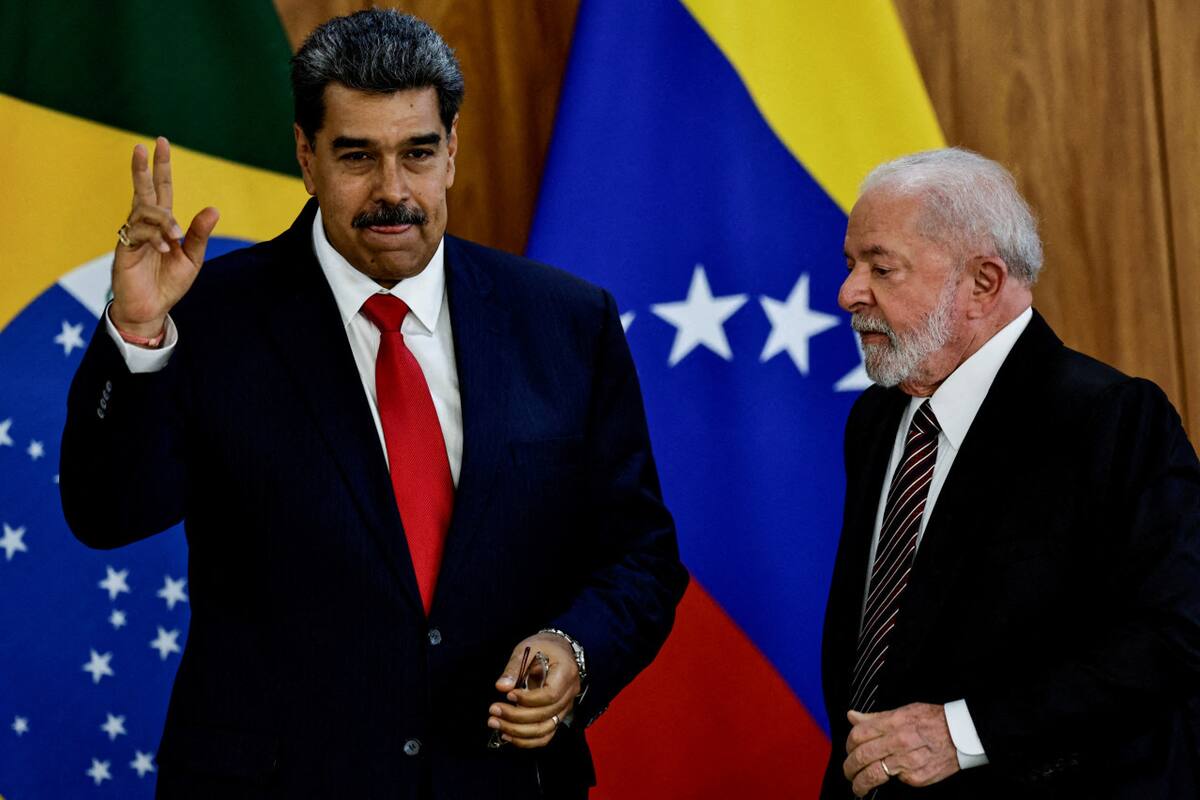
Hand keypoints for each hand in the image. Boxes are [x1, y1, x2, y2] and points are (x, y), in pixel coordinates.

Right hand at [111, 137, 218, 336]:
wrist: (151, 309)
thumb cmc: (169, 283)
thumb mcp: (192, 259)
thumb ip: (199, 234)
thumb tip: (213, 208)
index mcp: (163, 224)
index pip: (162, 189)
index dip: (162, 167)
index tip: (161, 143)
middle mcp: (146, 225)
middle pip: (143, 190)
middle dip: (143, 168)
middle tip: (141, 146)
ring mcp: (133, 236)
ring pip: (144, 212)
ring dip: (163, 220)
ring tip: (175, 239)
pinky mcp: (125, 249)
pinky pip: (138, 233)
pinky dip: (154, 237)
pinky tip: (165, 248)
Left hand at [487, 633, 580, 748]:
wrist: (559, 650)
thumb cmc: (543, 647)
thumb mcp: (527, 648)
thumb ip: (514, 667)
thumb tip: (501, 687)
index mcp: (566, 673)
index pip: (550, 695)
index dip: (528, 700)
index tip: (508, 696)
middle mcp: (570, 694)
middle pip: (545, 715)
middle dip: (516, 717)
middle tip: (493, 710)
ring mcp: (565, 708)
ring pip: (544, 730)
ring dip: (518, 732)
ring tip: (495, 724)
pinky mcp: (557, 717)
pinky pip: (545, 736)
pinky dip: (526, 741)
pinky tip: (507, 736)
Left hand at [843, 703, 959, 795]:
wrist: (962, 734)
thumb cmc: (932, 720)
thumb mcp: (903, 711)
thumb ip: (875, 717)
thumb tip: (851, 716)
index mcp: (893, 723)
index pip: (859, 735)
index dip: (848, 744)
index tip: (848, 750)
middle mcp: (899, 742)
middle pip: (862, 756)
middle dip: (850, 767)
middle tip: (848, 772)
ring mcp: (908, 761)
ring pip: (874, 774)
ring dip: (861, 783)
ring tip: (857, 786)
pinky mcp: (917, 777)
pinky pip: (897, 780)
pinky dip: (891, 779)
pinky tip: (891, 776)